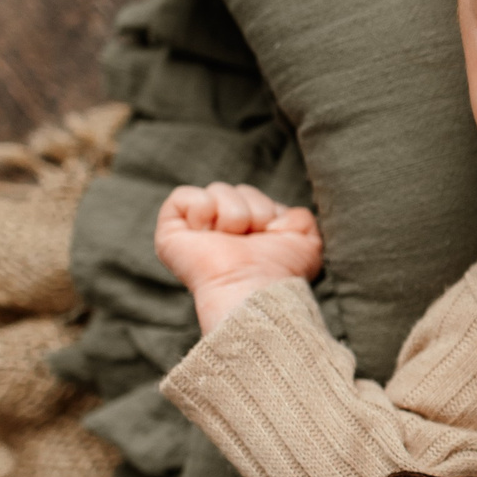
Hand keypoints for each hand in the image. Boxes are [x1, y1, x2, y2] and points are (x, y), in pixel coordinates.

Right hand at [153, 182, 323, 333]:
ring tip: (230, 240)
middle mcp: (218, 231)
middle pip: (236, 189)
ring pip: (217, 189)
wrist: (255, 287)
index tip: (270, 234)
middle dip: (252, 210)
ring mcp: (193, 231)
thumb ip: (300, 219)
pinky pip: (183, 195)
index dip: (267, 210)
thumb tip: (283, 215)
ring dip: (234, 214)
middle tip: (249, 240)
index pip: (253, 196)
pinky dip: (202, 209)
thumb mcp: (306, 241)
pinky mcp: (170, 231)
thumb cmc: (280, 272)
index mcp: (245, 233)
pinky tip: (208, 233)